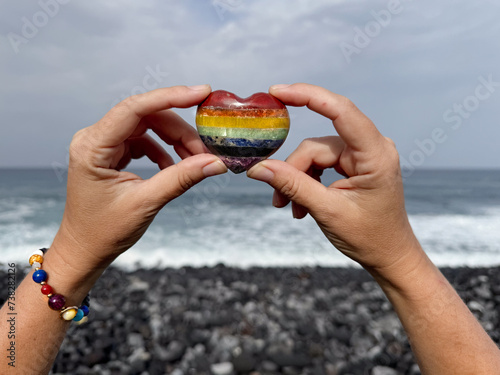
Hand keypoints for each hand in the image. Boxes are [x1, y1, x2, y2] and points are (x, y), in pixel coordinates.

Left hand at [52, 85, 226, 268]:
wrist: (85, 250)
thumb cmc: (104, 231)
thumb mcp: (146, 203)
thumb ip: (181, 178)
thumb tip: (215, 162)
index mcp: (92, 147)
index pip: (134, 109)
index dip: (170, 97)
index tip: (201, 93)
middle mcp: (94, 139)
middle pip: (146, 117)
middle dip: (179, 130)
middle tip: (206, 149)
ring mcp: (102, 145)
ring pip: (148, 127)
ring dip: (175, 140)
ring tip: (194, 160)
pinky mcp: (111, 153)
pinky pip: (144, 140)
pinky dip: (164, 150)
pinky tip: (174, 167)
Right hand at [247, 83, 422, 276]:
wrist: (390, 256)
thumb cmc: (369, 237)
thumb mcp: (327, 211)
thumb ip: (292, 186)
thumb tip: (258, 167)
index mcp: (375, 155)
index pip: (341, 111)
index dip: (308, 96)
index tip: (277, 92)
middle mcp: (371, 148)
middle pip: (317, 145)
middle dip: (294, 171)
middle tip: (278, 199)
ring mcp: (363, 156)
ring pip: (315, 155)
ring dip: (298, 181)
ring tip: (289, 207)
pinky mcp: (355, 164)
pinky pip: (322, 164)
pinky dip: (307, 182)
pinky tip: (301, 207)